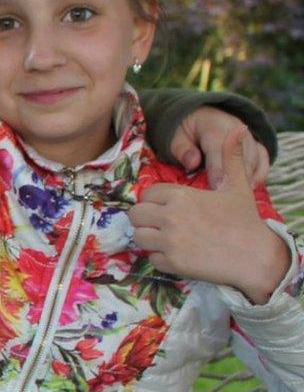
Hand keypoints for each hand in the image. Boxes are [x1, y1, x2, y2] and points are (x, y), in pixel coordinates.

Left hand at [130, 126, 288, 303]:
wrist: (256, 257)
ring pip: (138, 236)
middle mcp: (171, 216)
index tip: (166, 208)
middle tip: (161, 225)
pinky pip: (151, 258)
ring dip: (149, 239)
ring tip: (167, 239)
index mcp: (181, 196)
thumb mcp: (237, 186)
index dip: (154, 201)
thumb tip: (240, 128)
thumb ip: (231, 157)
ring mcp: (170, 241)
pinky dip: (161, 258)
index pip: (147, 194)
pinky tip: (178, 255)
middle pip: (135, 214)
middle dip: (145, 219)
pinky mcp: (172, 262)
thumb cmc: (245, 220)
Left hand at [170, 106, 269, 188]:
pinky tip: (252, 189)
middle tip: (227, 197)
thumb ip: (182, 149)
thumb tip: (192, 163)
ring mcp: (248, 137)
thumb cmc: (185, 133)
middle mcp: (235, 128)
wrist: (202, 119)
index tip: (216, 186)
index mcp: (214, 126)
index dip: (217, 168)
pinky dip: (260, 174)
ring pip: (255, 157)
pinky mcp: (256, 146)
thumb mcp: (177, 137)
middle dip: (236, 176)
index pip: (218, 148)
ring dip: (249, 177)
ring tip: (240, 196)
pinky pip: (263, 159)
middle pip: (241, 154)